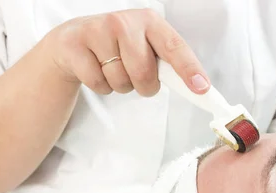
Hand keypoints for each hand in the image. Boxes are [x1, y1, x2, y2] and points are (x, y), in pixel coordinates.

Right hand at [44, 9, 209, 95]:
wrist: (75, 41)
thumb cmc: (120, 48)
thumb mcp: (147, 48)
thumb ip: (170, 65)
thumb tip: (199, 88)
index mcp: (150, 21)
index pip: (174, 47)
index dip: (188, 68)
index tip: (201, 87)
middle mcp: (123, 21)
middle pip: (144, 73)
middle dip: (144, 86)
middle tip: (136, 77)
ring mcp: (97, 30)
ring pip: (121, 81)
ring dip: (120, 86)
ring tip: (112, 69)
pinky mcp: (74, 44)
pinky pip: (98, 84)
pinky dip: (101, 86)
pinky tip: (96, 69)